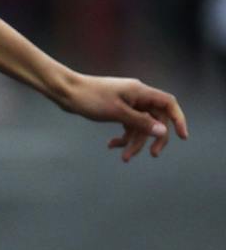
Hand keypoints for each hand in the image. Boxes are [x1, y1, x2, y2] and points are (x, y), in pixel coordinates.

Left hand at [57, 73, 189, 160]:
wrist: (66, 92)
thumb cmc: (90, 98)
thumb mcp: (117, 113)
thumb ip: (140, 122)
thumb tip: (162, 131)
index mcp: (141, 92)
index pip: (168, 104)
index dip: (178, 119)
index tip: (182, 136)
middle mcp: (137, 96)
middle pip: (155, 118)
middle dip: (153, 137)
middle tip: (152, 154)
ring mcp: (127, 103)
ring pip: (139, 125)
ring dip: (134, 142)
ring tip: (124, 158)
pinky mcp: (116, 109)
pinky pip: (127, 125)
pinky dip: (122, 136)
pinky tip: (111, 145)